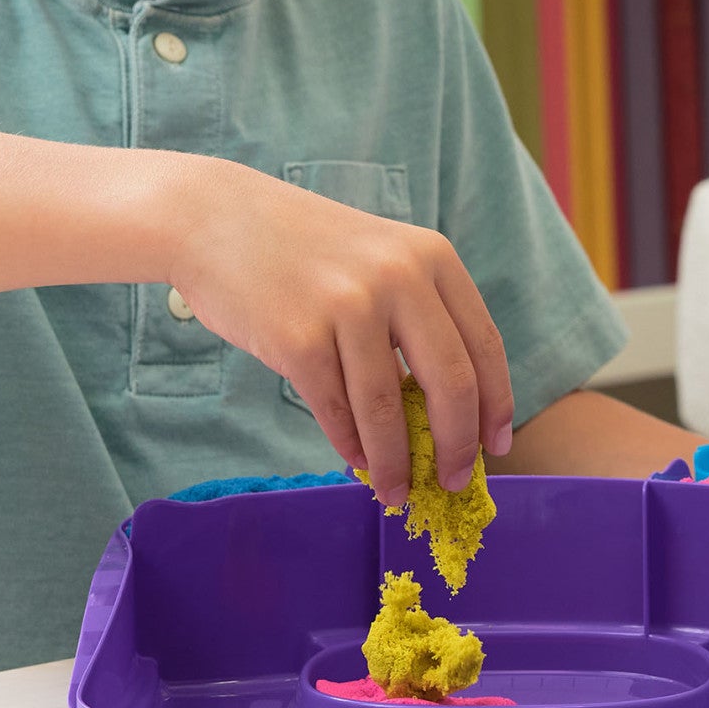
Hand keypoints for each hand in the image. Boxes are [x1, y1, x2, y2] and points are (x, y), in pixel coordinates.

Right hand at [163, 157, 513, 506]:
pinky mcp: (297, 338)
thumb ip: (416, 317)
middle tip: (454, 482)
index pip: (483, 345)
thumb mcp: (379, 259)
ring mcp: (347, 306)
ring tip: (397, 490)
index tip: (495, 446)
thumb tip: (447, 413)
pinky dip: (350, 445)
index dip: (495, 405)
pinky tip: (356, 460)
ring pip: (388, 409)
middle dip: (457, 445)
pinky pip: (336, 410)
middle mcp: (398, 277)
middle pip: (451, 384)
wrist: (213, 217)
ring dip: (396, 462)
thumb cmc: (303, 249)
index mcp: (431, 257)